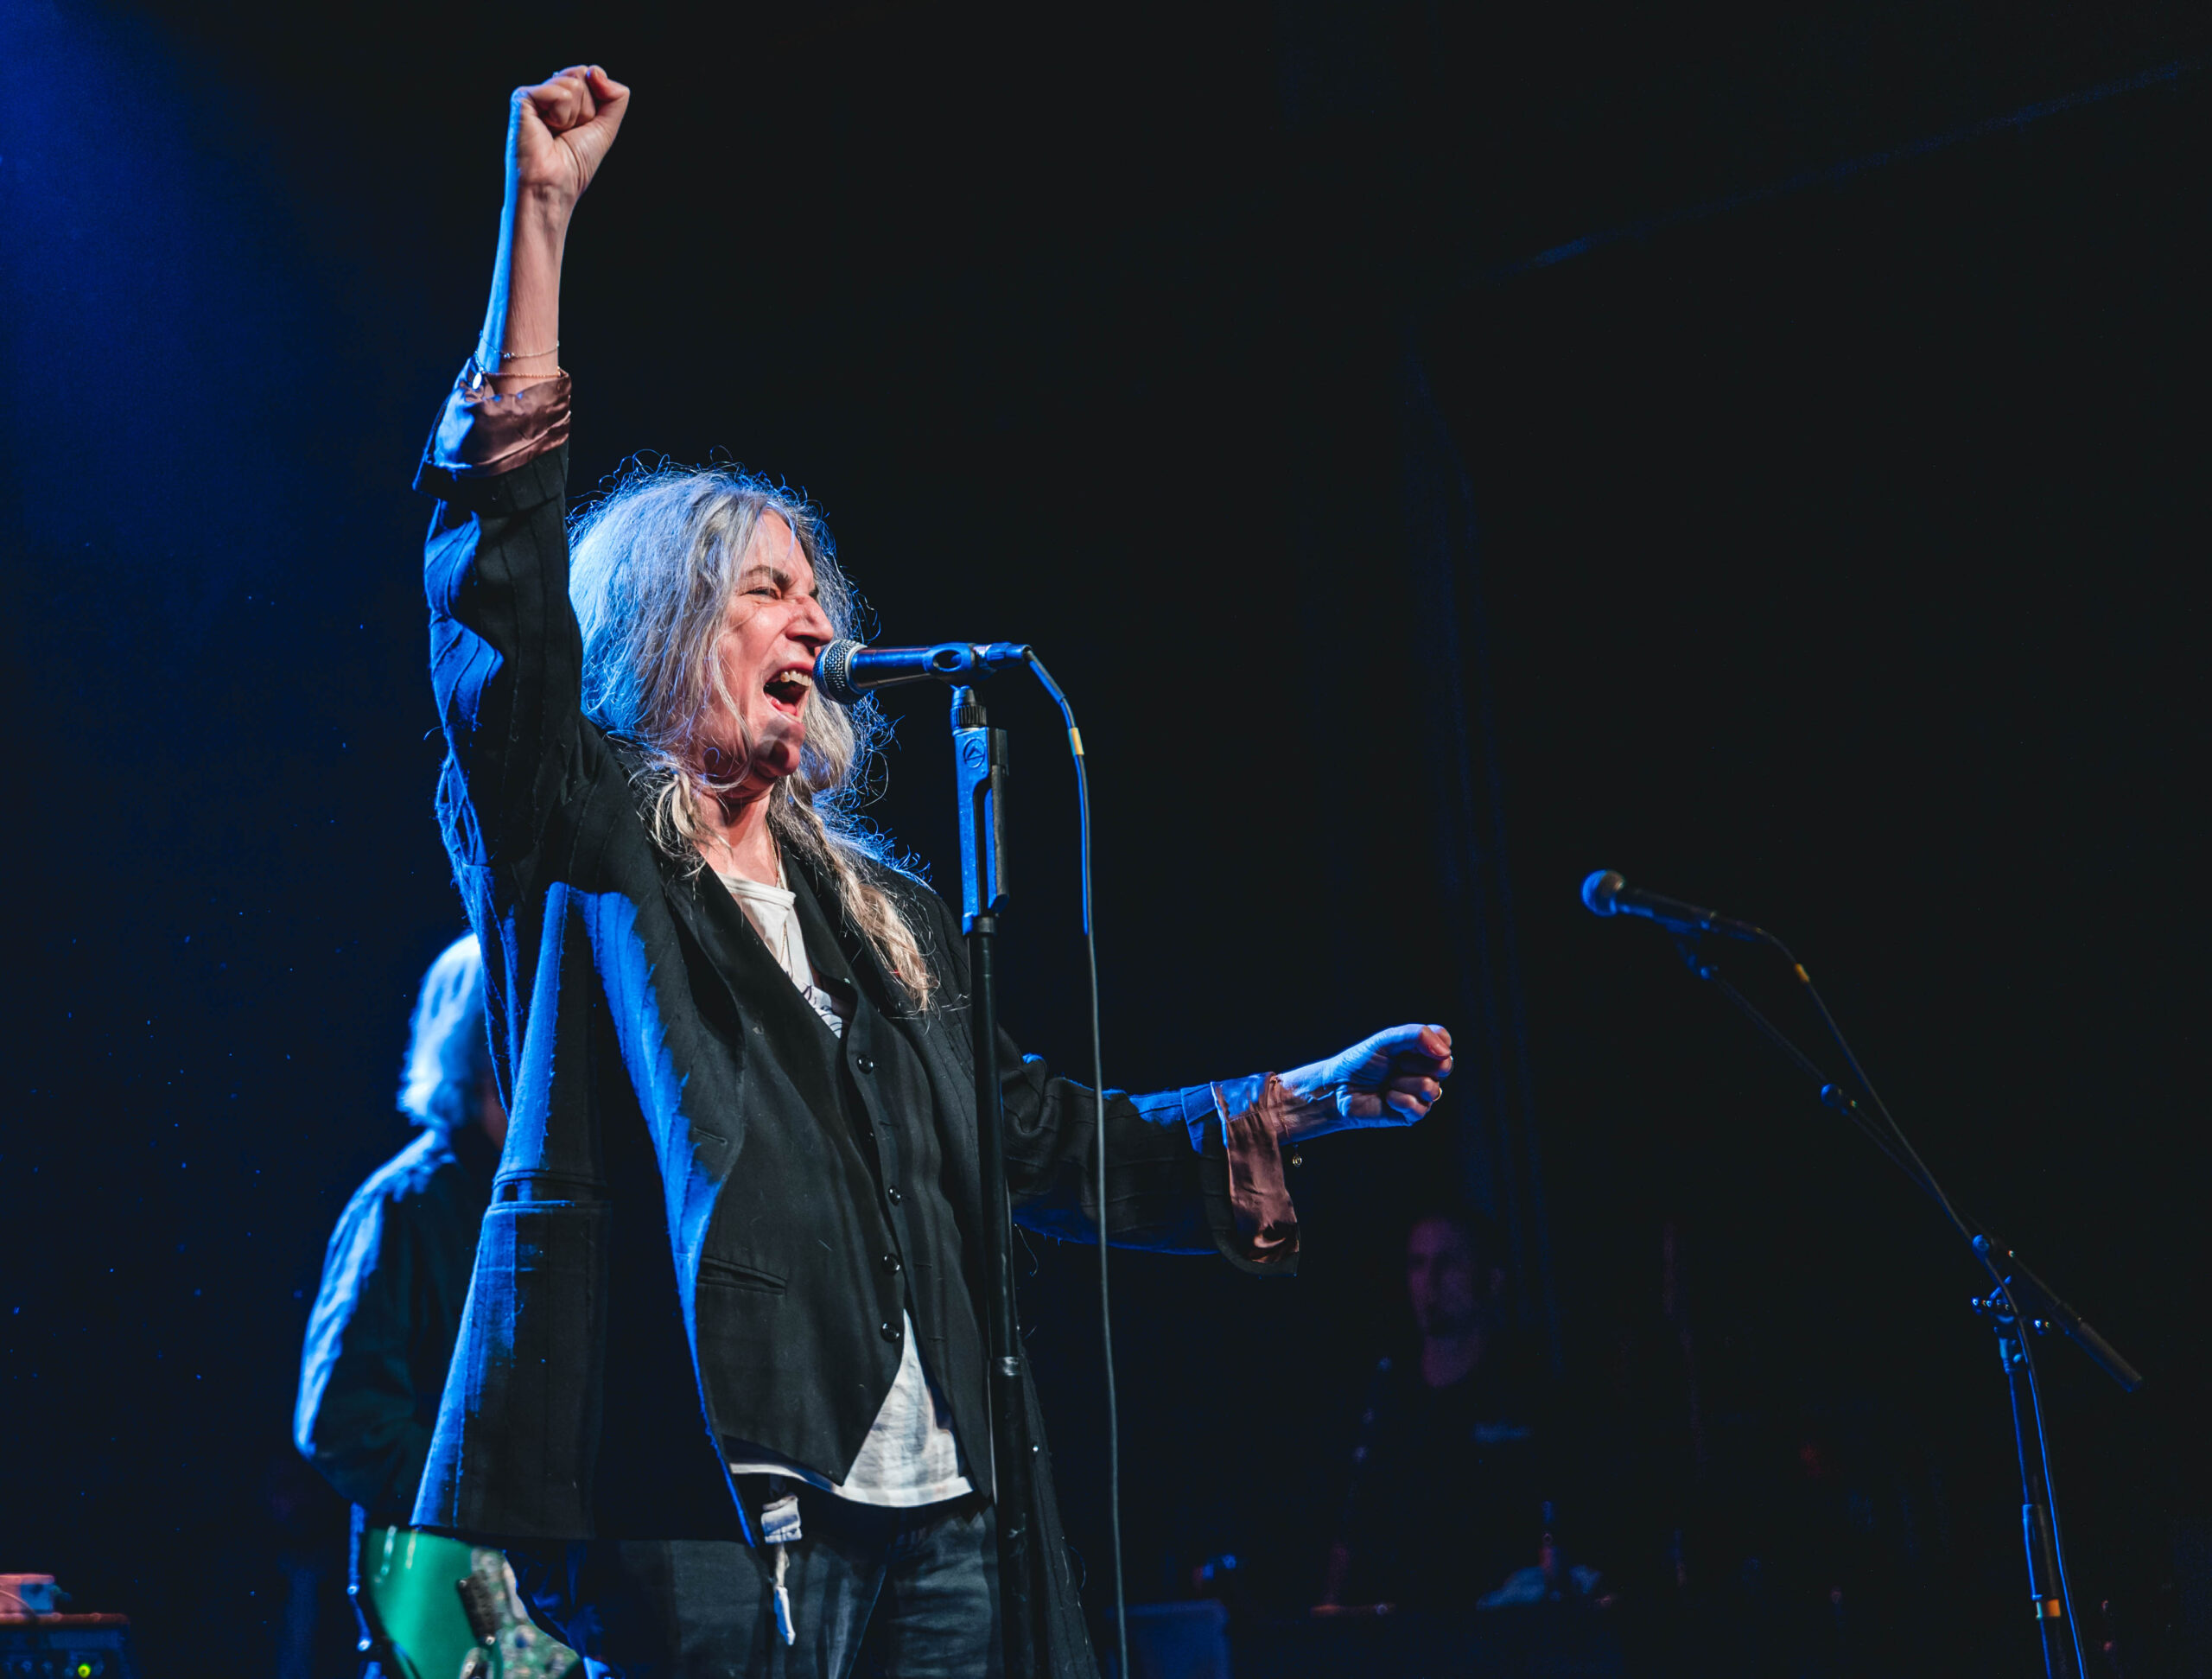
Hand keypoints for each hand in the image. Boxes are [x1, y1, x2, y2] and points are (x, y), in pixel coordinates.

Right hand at [507, 65, 629, 210]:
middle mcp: (550, 92)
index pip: (592, 76)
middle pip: (584, 76)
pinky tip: (546, 129)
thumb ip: (616, 97)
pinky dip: (561, 116)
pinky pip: (559, 92)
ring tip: (557, 132)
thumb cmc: (576, 164)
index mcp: (567, 98)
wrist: (555, 184)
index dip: (596, 105)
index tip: (582, 128)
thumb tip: (595, 70)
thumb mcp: (606, 127)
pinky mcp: (523, 97)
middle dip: (586, 109)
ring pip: (575, 84)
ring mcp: (535, 93)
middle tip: (568, 132)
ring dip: (574, 116)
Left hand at [1277, 1024, 1452, 1141]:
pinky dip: (1400, 1100)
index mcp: (1419, 1049)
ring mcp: (1420, 1093)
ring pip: (1432, 1088)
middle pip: (1445, 1066)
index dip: (1435, 1043)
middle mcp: (1424, 1070)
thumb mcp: (1386, 1040)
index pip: (1445, 1041)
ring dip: (1404, 1083)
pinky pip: (1421, 1108)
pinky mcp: (1413, 1114)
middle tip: (1394, 1065)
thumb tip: (1446, 1052)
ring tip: (1387, 1083)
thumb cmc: (1359, 1062)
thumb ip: (1416, 1036)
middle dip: (1414, 1064)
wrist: (1338, 1088)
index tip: (1412, 1045)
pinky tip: (1387, 1097)